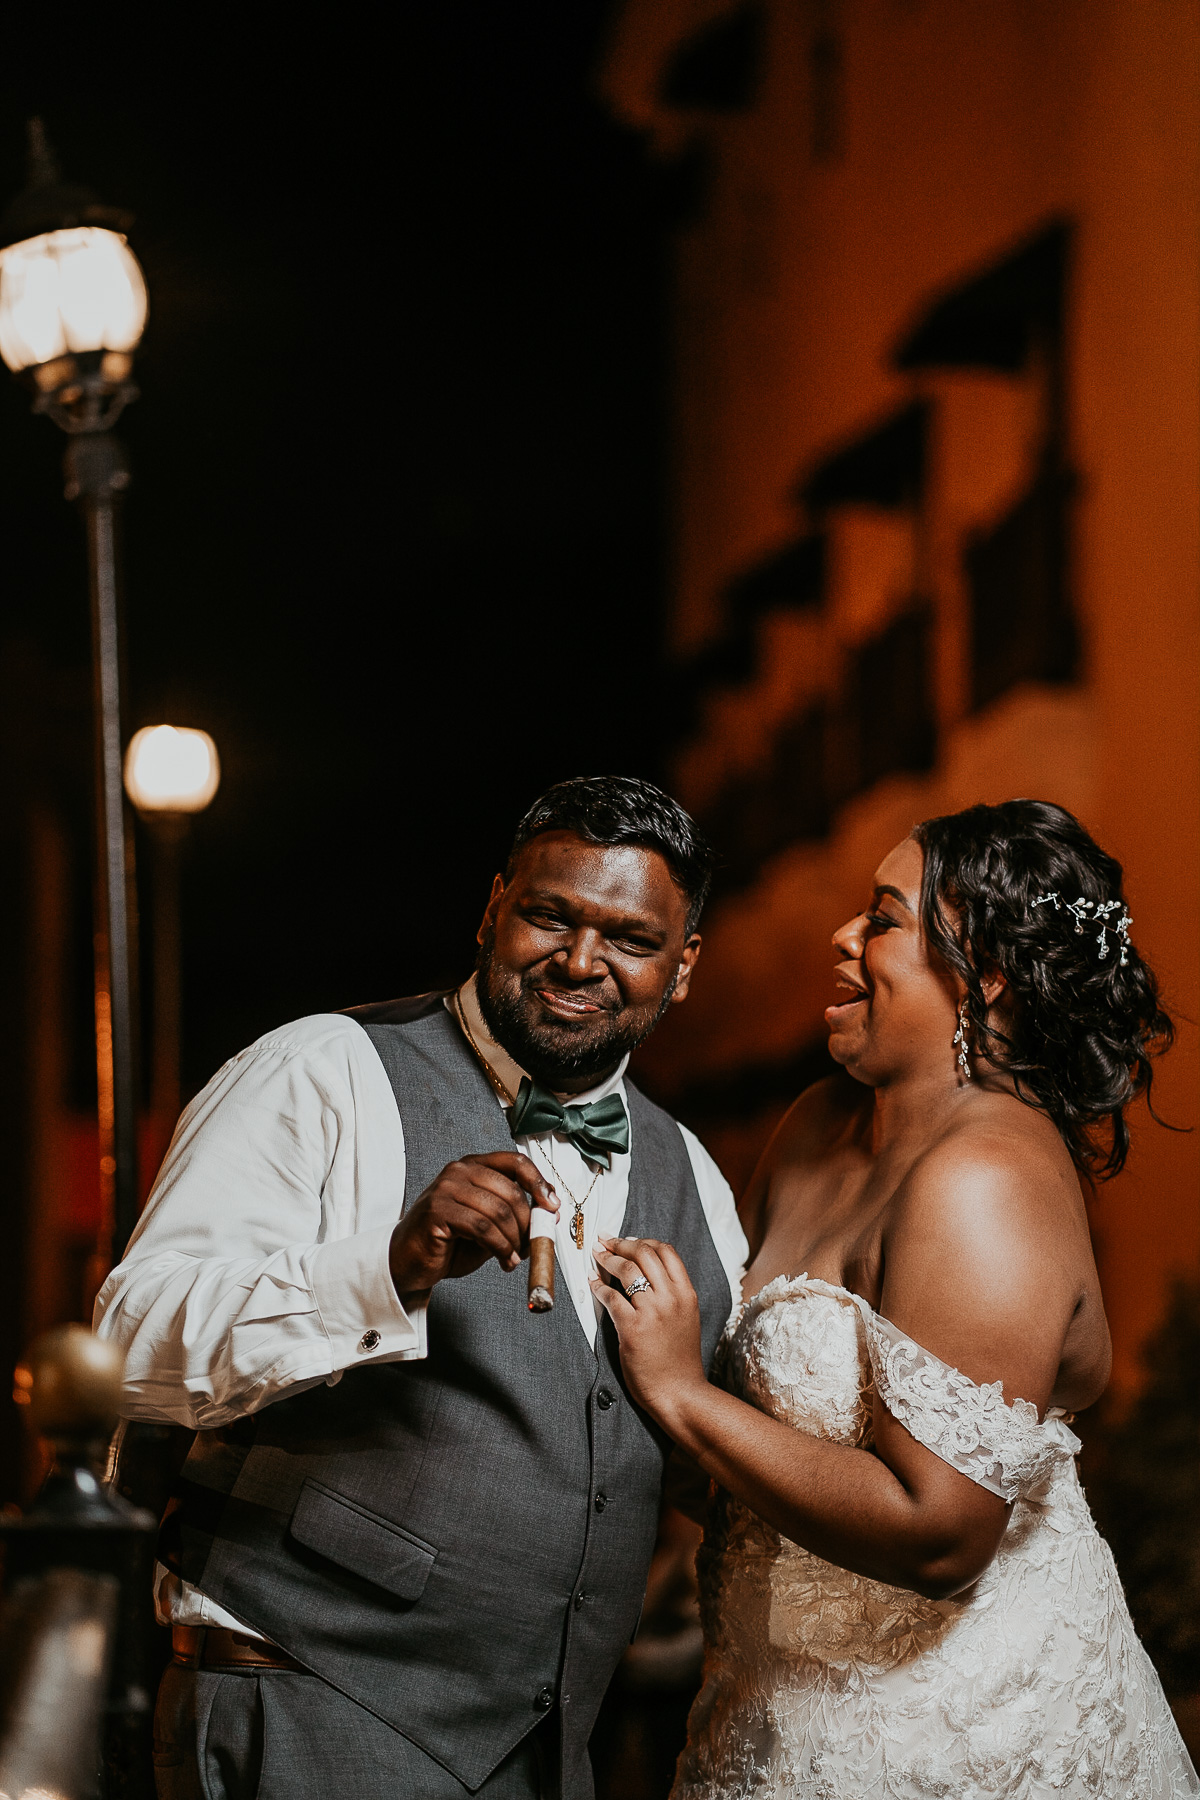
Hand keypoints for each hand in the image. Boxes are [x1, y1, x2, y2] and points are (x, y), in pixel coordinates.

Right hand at [389, 1153, 557, 1293]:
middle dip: (528, 1222)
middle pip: (510, 1190)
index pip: (515, 1162)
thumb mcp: (489, 1225)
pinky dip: (500, 1248)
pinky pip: (482, 1228)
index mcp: (474, 1166)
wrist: (410, 1261)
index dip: (539, 1183)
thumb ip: (514, 1216)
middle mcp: (459, 1171)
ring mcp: (445, 1188)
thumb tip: (549, 1213)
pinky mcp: (437, 1211)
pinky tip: (504, 1260)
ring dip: (514, 1240)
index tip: (552, 1206)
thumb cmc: (449, 1242)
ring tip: (513, 1258)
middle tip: (532, 1244)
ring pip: (498, 1211)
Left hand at [590, 1237, 707, 1427]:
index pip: (666, 1251)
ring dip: (607, 1258)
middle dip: (621, 1243)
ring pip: (627, 1269)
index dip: (644, 1241)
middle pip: (644, 1253)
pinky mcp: (632, 1328)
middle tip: (606, 1241)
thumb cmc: (679, 1359)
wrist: (680, 1392)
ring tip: (596, 1255)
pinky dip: (598, 1286)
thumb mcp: (686, 1318)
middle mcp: (671, 1298)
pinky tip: (592, 1283)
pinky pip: (611, 1297)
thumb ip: (671, 1294)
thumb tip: (648, 1272)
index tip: (628, 1240)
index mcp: (686, 1294)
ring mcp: (652, 1312)